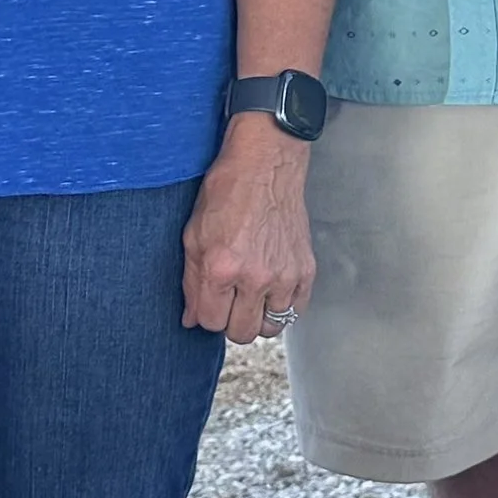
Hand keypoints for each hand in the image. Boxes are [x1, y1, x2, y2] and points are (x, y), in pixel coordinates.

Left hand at [182, 120, 313, 344]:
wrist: (265, 164)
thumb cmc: (226, 192)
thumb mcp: (194, 234)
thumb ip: (191, 281)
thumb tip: (191, 319)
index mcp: (221, 268)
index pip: (211, 323)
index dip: (206, 314)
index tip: (209, 301)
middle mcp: (255, 277)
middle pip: (241, 332)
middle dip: (230, 321)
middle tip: (229, 300)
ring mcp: (284, 275)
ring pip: (270, 327)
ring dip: (258, 316)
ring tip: (251, 295)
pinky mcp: (306, 269)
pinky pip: (296, 310)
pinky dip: (283, 305)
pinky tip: (272, 287)